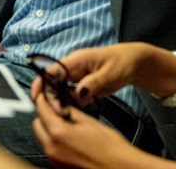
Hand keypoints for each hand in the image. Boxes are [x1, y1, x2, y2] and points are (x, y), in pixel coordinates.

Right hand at [30, 44, 158, 107]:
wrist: (134, 62)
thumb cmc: (123, 62)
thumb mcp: (110, 73)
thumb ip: (94, 83)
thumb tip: (78, 92)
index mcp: (76, 60)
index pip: (52, 71)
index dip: (44, 85)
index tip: (41, 100)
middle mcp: (72, 68)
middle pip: (53, 82)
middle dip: (51, 98)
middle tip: (58, 114)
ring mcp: (76, 76)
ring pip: (60, 90)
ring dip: (61, 103)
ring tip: (66, 115)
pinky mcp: (82, 85)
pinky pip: (71, 95)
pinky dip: (71, 104)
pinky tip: (75, 113)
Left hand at [32, 98, 144, 168]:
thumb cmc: (112, 150)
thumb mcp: (91, 123)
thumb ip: (71, 113)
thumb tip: (62, 107)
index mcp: (58, 134)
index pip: (41, 110)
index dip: (42, 99)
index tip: (44, 94)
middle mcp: (52, 149)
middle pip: (37, 125)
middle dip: (44, 115)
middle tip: (57, 109)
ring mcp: (55, 160)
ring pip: (43, 138)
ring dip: (50, 129)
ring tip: (67, 124)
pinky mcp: (60, 167)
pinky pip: (51, 149)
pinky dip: (56, 141)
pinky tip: (71, 139)